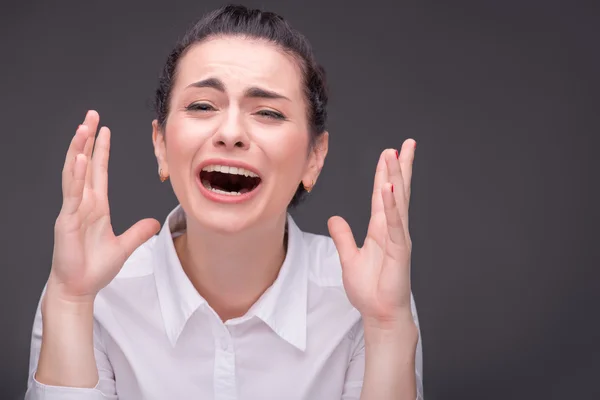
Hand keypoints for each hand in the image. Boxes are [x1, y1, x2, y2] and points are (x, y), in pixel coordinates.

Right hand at [48, 110, 159, 302]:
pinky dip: (76, 176)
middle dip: (87, 139)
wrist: (80, 288)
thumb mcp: (124, 246)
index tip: (103, 129)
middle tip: (91, 115)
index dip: (100, 149)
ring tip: (83, 127)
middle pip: (85, 164)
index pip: (98, 171)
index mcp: (95, 206)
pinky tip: (80, 158)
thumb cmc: (94, 267)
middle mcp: (83, 203)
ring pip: (75, 173)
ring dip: (79, 149)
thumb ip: (138, 232)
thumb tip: (154, 222)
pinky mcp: (67, 221)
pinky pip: (72, 194)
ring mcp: (73, 210)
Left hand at [328, 140, 415, 328]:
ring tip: (396, 155)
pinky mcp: (399, 250)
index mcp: (380, 229)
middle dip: (400, 167)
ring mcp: (397, 238)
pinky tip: (390, 189)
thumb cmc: (370, 289)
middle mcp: (391, 229)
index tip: (388, 153)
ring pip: (398, 202)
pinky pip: (394, 224)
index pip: (382, 195)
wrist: (379, 313)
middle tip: (406, 144)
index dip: (384, 173)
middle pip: (397, 191)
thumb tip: (334, 219)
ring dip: (396, 177)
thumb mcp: (349, 257)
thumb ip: (343, 236)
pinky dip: (393, 206)